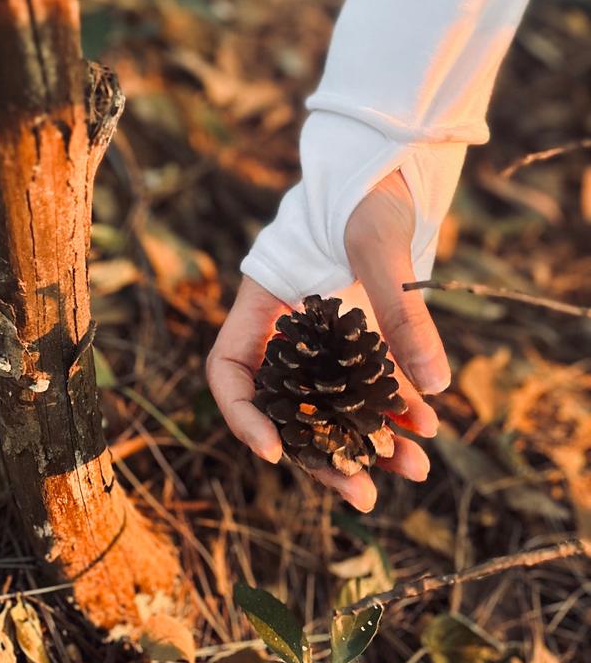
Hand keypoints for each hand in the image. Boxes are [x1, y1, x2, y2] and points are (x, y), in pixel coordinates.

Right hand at [207, 170, 449, 511]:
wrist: (395, 168)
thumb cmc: (366, 192)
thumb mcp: (378, 244)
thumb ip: (399, 309)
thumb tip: (432, 383)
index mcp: (263, 305)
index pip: (231, 371)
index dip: (244, 416)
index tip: (276, 451)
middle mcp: (288, 330)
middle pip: (290, 405)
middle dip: (323, 453)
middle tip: (363, 494)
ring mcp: (326, 338)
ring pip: (336, 404)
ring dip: (371, 441)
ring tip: (413, 470)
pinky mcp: (364, 338)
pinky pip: (376, 386)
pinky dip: (400, 410)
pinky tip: (429, 428)